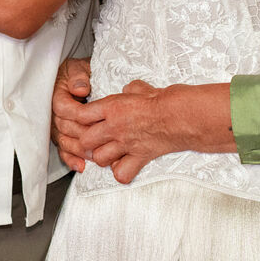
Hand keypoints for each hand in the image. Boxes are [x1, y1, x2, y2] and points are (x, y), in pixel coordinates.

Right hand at [51, 58, 92, 172]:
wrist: (78, 79)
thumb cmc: (80, 73)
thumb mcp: (79, 68)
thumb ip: (79, 76)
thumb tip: (80, 89)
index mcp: (56, 94)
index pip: (63, 108)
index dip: (78, 114)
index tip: (95, 118)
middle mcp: (53, 112)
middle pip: (65, 127)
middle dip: (82, 135)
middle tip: (100, 141)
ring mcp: (56, 126)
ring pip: (64, 141)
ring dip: (78, 150)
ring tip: (94, 156)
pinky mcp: (61, 136)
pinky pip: (62, 150)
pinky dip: (70, 160)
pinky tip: (80, 166)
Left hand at [58, 80, 232, 183]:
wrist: (182, 115)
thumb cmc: (164, 100)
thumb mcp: (141, 87)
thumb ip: (129, 90)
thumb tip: (128, 90)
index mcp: (112, 107)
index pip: (81, 115)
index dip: (77, 119)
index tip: (81, 121)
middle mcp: (115, 127)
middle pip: (85, 140)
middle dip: (86, 141)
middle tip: (92, 140)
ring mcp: (126, 144)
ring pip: (100, 159)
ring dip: (102, 157)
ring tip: (108, 153)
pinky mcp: (139, 157)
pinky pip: (122, 173)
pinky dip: (121, 172)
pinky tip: (124, 166)